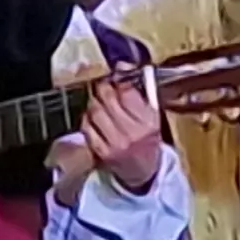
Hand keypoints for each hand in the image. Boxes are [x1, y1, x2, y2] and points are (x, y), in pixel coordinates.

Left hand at [76, 66, 166, 191]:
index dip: (120, 77)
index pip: (128, 92)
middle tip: (105, 85)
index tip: (118, 72)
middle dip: (104, 87)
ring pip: (95, 111)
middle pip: (108, 98)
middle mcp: (132, 132)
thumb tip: (123, 66)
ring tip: (100, 101)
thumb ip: (140, 92)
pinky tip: (94, 117)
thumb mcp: (152, 116)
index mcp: (148, 122)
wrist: (143, 173)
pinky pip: (87, 127)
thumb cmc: (147, 141)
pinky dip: (88, 118)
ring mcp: (114, 143)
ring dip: (95, 101)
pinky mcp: (100, 151)